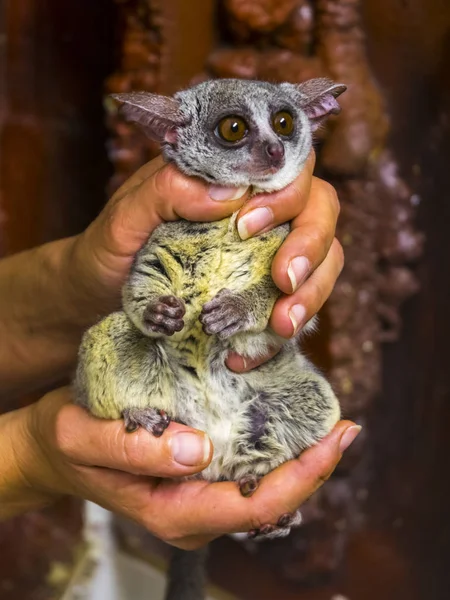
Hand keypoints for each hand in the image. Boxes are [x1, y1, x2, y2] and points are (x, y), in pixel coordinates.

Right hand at [5, 387, 359, 549]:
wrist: (55, 447)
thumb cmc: (67, 443)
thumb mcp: (84, 439)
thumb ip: (133, 449)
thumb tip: (198, 450)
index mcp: (175, 510)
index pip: (256, 505)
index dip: (305, 475)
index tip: (338, 438)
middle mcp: (195, 509)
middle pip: (272, 498)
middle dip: (314, 466)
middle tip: (343, 424)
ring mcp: (198, 494)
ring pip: (263, 483)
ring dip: (298, 455)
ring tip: (325, 418)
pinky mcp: (197, 473)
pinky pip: (246, 466)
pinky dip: (272, 443)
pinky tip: (285, 415)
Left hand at [65, 152, 342, 345]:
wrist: (97, 300)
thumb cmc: (109, 249)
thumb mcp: (124, 217)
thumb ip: (168, 191)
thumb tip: (230, 195)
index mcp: (229, 179)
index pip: (285, 166)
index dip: (284, 193)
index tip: (247, 227)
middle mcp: (258, 212)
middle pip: (320, 210)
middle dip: (311, 245)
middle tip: (285, 281)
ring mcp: (266, 254)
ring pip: (325, 258)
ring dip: (314, 292)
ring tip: (283, 325)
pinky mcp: (262, 295)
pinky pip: (297, 307)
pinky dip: (284, 332)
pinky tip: (247, 355)